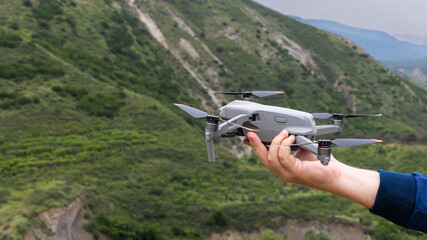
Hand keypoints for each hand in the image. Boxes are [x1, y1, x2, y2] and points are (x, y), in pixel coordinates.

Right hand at [243, 130, 379, 207]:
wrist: (336, 174)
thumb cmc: (322, 162)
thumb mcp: (303, 149)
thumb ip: (293, 142)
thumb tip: (287, 128)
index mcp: (283, 166)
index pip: (264, 156)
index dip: (255, 147)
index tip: (249, 137)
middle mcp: (282, 172)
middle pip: (263, 158)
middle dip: (256, 144)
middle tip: (252, 133)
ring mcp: (287, 174)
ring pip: (271, 157)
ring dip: (276, 142)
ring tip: (285, 133)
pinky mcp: (295, 172)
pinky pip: (283, 157)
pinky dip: (285, 146)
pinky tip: (291, 139)